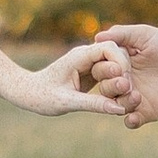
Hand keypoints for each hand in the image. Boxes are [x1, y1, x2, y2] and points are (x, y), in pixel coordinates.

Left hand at [11, 40, 127, 118]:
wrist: (28, 94)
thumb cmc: (42, 97)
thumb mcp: (68, 103)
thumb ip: (94, 105)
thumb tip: (120, 109)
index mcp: (79, 56)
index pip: (109, 48)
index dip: (122, 62)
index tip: (125, 82)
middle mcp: (86, 56)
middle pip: (116, 52)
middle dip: (125, 70)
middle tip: (129, 92)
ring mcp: (89, 63)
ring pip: (115, 62)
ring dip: (122, 78)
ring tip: (126, 96)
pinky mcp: (91, 72)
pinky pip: (110, 73)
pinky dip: (116, 83)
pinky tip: (120, 97)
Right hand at [89, 23, 157, 129]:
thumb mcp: (144, 34)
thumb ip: (122, 34)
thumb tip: (97, 36)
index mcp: (120, 64)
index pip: (100, 70)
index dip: (104, 70)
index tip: (116, 67)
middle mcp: (124, 81)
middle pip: (105, 89)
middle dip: (112, 87)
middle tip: (126, 83)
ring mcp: (135, 97)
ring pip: (116, 105)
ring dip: (121, 103)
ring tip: (136, 97)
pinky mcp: (147, 111)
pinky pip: (132, 120)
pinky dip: (130, 121)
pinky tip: (133, 117)